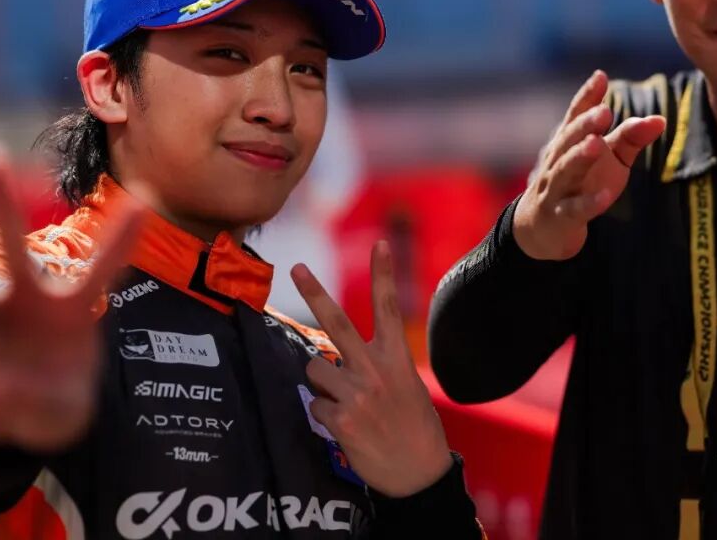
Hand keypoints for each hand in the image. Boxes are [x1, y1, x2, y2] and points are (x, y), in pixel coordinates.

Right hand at [0, 143, 144, 452]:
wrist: (10, 408)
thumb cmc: (51, 393)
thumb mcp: (62, 411)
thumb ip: (42, 401)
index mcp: (72, 308)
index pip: (101, 267)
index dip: (121, 238)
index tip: (146, 201)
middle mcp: (27, 296)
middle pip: (11, 245)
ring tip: (7, 398)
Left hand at [291, 241, 452, 497]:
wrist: (419, 474)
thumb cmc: (412, 427)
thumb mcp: (406, 386)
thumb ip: (374, 366)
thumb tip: (334, 357)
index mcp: (396, 359)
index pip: (388, 308)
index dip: (384, 274)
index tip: (382, 243)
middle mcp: (375, 371)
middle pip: (338, 323)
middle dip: (315, 292)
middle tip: (298, 267)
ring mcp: (356, 394)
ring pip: (314, 368)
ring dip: (321, 382)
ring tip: (344, 401)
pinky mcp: (341, 419)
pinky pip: (314, 405)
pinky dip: (323, 414)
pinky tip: (345, 427)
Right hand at [514, 70, 664, 259]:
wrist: (543, 228)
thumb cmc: (582, 184)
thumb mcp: (609, 159)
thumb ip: (630, 138)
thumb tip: (660, 119)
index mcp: (569, 142)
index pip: (575, 115)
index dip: (587, 97)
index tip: (600, 77)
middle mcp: (558, 161)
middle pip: (569, 139)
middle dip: (585, 125)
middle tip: (604, 111)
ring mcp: (556, 188)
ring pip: (566, 170)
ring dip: (580, 156)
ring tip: (596, 144)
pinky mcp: (561, 216)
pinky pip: (575, 209)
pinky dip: (589, 203)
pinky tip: (606, 197)